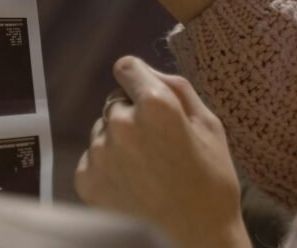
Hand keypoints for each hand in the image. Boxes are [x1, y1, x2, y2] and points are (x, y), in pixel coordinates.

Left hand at [76, 56, 250, 247]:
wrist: (194, 242)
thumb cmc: (211, 184)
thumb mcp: (210, 126)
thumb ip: (177, 88)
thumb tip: (147, 70)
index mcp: (155, 105)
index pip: (127, 67)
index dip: (138, 79)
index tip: (145, 93)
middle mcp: (121, 123)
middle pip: (116, 102)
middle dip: (132, 115)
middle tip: (158, 146)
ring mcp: (100, 153)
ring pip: (103, 131)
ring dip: (119, 142)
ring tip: (148, 172)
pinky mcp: (85, 179)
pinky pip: (92, 158)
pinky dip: (108, 168)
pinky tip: (133, 186)